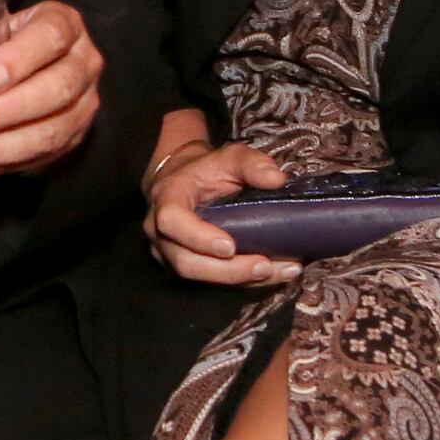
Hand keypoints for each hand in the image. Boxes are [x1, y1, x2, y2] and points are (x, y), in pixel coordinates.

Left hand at [0, 0, 102, 180]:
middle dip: (10, 111)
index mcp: (60, 25)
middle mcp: (82, 64)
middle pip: (58, 89)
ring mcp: (81, 106)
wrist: (21, 69)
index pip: (52, 35)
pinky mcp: (70, 140)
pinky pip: (39, 160)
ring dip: (2, 148)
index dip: (23, 58)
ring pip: (53, 131)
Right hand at [145, 139, 297, 287]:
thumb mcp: (228, 157)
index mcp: (166, 199)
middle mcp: (161, 232)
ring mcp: (170, 254)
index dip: (198, 238)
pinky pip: (211, 282)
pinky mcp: (187, 267)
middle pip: (186, 262)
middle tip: (264, 266)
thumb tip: (277, 180)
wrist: (184, 181)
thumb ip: (251, 162)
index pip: (171, 221)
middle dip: (227, 271)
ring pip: (199, 278)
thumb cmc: (205, 170)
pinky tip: (274, 274)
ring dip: (240, 280)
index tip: (230, 245)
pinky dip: (244, 281)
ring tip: (278, 272)